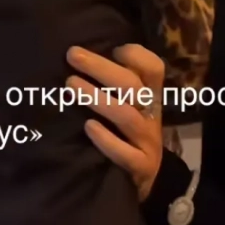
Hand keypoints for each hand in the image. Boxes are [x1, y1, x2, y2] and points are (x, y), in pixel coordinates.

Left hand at [66, 44, 164, 200]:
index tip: (112, 48)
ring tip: (70, 85)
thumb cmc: (125, 129)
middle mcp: (152, 113)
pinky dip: (106, 140)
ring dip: (96, 97)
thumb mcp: (128, 102)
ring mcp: (148, 140)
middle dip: (100, 67)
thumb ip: (113, 81)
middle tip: (73, 55)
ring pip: (125, 115)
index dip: (136, 55)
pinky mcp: (141, 166)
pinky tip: (88, 127)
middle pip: (132, 85)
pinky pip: (125, 153)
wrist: (140, 176)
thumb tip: (80, 54)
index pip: (153, 68)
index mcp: (151, 93)